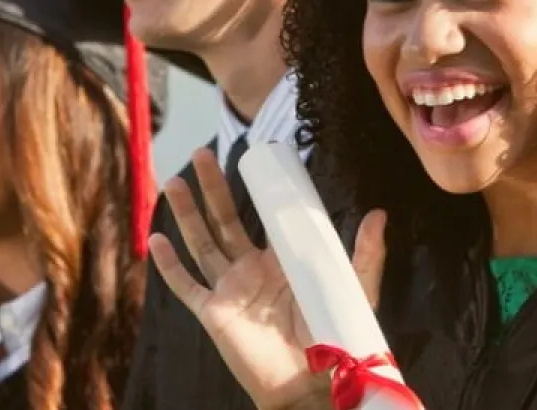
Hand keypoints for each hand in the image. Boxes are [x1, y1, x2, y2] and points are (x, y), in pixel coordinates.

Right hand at [150, 148, 388, 409]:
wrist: (313, 383)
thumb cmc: (334, 338)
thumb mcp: (354, 288)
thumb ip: (366, 254)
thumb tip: (380, 213)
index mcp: (280, 260)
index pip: (260, 217)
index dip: (251, 189)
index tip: (246, 158)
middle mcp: (249, 270)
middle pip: (224, 220)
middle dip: (212, 187)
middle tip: (201, 152)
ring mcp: (229, 290)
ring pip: (201, 243)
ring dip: (186, 213)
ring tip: (173, 181)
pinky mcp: (214, 313)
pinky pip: (185, 285)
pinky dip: (169, 265)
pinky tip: (156, 240)